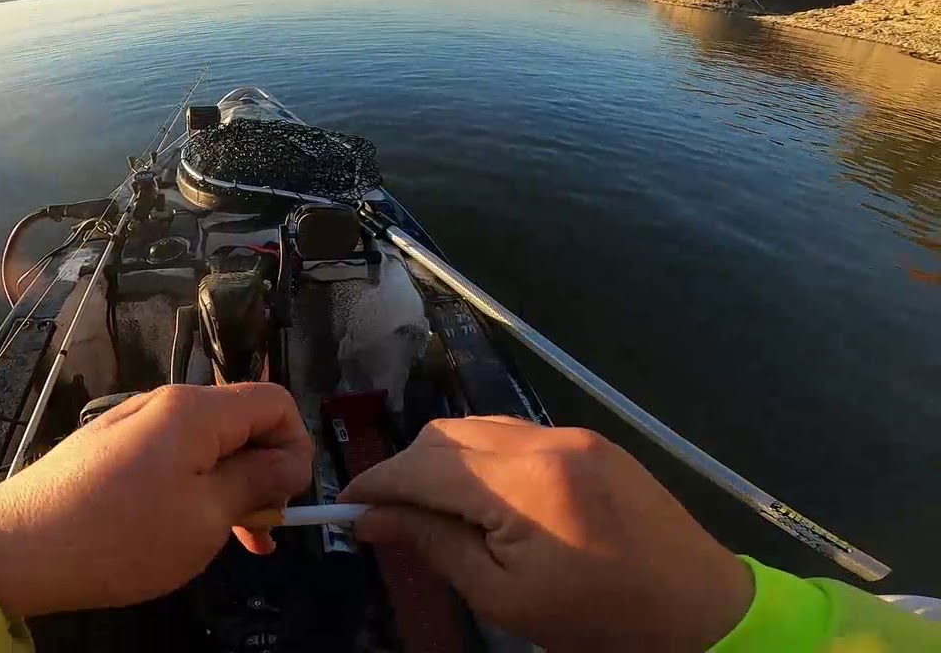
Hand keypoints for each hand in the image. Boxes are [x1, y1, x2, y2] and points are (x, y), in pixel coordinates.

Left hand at [0, 384, 312, 616]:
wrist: (17, 550)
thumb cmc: (121, 537)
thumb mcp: (206, 518)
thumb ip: (257, 483)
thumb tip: (291, 462)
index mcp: (195, 410)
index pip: (276, 402)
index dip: (296, 448)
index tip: (289, 499)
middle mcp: (165, 403)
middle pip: (242, 423)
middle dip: (264, 473)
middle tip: (264, 533)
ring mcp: (134, 424)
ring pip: (208, 445)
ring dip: (231, 488)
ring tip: (233, 542)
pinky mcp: (110, 449)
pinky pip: (173, 458)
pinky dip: (195, 489)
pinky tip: (186, 530)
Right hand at [338, 417, 752, 651]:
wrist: (699, 610)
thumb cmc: (597, 618)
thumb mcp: (503, 596)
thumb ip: (432, 544)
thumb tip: (370, 518)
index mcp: (524, 482)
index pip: (424, 464)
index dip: (377, 482)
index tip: (345, 507)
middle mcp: (545, 440)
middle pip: (446, 434)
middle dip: (407, 469)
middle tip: (388, 516)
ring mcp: (571, 434)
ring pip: (478, 426)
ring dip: (442, 459)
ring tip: (433, 510)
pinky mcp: (589, 441)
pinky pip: (514, 432)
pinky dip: (481, 456)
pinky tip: (480, 495)